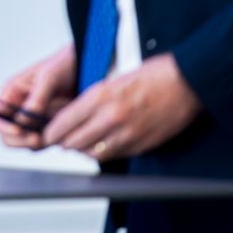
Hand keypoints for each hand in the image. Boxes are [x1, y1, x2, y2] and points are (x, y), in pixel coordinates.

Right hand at [0, 44, 76, 149]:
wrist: (86, 67)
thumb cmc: (63, 66)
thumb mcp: (48, 78)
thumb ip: (36, 100)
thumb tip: (23, 121)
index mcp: (11, 94)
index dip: (3, 127)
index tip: (19, 130)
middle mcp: (18, 109)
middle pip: (7, 135)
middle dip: (20, 140)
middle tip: (38, 139)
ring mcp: (33, 120)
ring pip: (24, 142)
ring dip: (35, 144)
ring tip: (52, 136)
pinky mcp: (48, 128)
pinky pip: (43, 143)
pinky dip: (49, 142)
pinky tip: (61, 133)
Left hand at [42, 53, 202, 162]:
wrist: (186, 83)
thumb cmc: (152, 76)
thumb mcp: (112, 80)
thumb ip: (91, 100)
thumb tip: (71, 116)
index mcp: (100, 96)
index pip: (63, 123)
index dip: (50, 131)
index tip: (46, 133)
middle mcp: (111, 117)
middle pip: (73, 142)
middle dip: (63, 142)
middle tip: (60, 139)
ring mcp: (127, 134)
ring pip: (91, 153)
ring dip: (82, 150)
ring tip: (79, 143)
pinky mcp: (141, 145)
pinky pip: (113, 156)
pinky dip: (102, 153)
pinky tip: (101, 145)